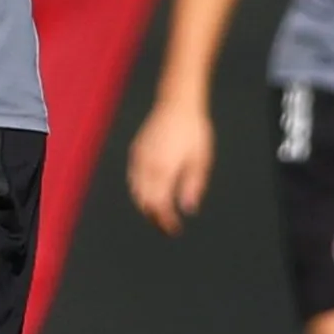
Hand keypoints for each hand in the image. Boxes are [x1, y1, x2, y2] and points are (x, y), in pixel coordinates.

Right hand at [127, 100, 214, 235]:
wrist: (177, 103)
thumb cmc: (194, 131)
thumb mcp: (201, 159)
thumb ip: (194, 185)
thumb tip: (188, 209)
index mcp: (164, 169)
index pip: (160, 205)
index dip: (166, 221)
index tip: (175, 229)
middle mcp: (147, 166)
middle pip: (145, 202)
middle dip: (155, 218)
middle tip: (168, 226)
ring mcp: (139, 158)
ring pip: (136, 192)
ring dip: (146, 206)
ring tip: (161, 213)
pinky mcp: (136, 151)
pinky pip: (133, 179)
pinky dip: (140, 192)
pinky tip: (151, 194)